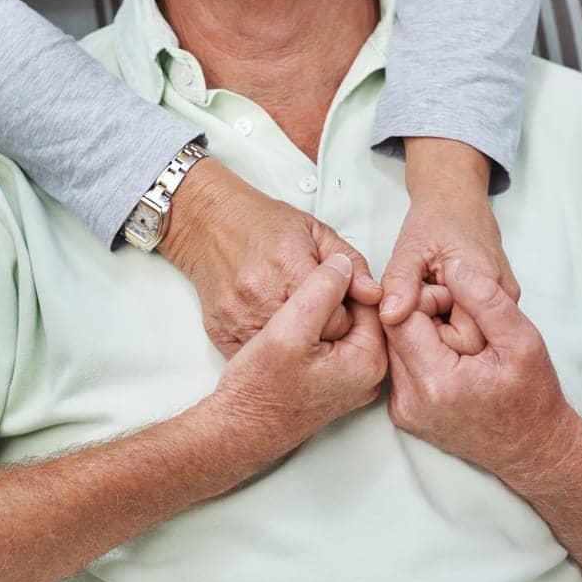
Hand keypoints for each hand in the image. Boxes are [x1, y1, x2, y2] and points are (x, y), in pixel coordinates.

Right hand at [160, 158, 381, 354]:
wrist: (207, 225)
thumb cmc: (262, 225)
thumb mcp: (315, 231)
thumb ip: (350, 261)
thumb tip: (373, 294)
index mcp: (290, 272)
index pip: (343, 321)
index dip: (347, 311)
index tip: (341, 299)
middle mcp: (263, 302)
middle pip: (319, 343)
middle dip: (327, 328)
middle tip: (316, 304)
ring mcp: (240, 324)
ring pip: (291, 355)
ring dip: (300, 341)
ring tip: (294, 312)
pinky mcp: (222, 338)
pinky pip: (263, 356)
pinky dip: (273, 347)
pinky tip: (275, 327)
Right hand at [210, 254, 385, 464]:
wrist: (237, 429)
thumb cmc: (260, 388)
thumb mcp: (290, 327)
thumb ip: (323, 289)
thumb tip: (344, 264)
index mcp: (369, 360)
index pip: (370, 299)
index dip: (340, 281)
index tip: (310, 279)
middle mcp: (368, 374)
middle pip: (359, 313)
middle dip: (331, 297)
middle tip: (296, 299)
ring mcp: (351, 380)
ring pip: (343, 324)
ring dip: (318, 311)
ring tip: (289, 315)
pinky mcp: (333, 381)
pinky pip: (331, 340)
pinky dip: (312, 328)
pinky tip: (288, 331)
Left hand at [380, 139, 520, 354]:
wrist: (456, 199)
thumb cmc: (436, 219)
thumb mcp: (410, 248)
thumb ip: (400, 282)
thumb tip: (390, 316)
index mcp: (484, 281)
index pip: (463, 340)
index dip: (431, 333)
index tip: (410, 312)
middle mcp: (504, 297)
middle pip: (472, 345)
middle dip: (438, 333)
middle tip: (414, 308)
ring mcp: (505, 303)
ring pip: (475, 340)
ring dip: (445, 328)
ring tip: (425, 302)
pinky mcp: (501, 304)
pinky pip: (477, 327)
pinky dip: (453, 322)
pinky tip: (437, 306)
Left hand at [385, 258, 570, 480]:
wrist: (534, 448)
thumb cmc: (532, 397)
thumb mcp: (522, 339)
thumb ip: (486, 298)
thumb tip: (454, 267)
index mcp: (437, 381)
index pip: (401, 314)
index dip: (428, 296)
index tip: (456, 301)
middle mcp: (411, 401)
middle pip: (393, 331)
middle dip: (421, 313)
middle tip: (458, 317)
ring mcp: (405, 411)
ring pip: (394, 347)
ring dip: (419, 333)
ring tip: (457, 339)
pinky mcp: (405, 415)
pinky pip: (400, 367)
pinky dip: (420, 353)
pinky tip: (449, 357)